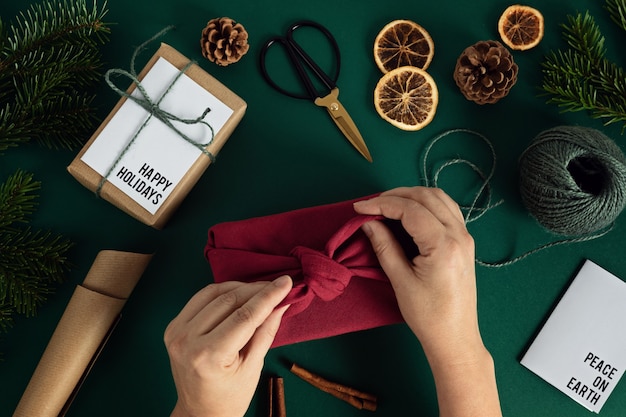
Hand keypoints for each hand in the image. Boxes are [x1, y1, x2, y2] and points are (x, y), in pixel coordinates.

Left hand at [164, 276, 292, 416]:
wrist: (199, 413)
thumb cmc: (230, 397)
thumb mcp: (253, 367)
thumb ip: (266, 331)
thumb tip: (281, 302)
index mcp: (209, 356)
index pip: (244, 316)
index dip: (268, 296)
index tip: (286, 282)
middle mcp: (188, 341)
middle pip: (229, 301)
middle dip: (257, 290)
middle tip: (278, 285)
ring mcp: (177, 332)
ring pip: (213, 294)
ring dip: (240, 287)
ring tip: (261, 289)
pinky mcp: (174, 326)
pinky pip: (200, 298)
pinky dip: (221, 292)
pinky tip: (239, 293)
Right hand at [353, 186, 478, 359]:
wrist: (455, 337)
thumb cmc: (427, 315)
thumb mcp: (400, 280)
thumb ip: (384, 246)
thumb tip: (369, 223)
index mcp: (443, 245)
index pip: (410, 209)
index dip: (382, 204)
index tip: (359, 208)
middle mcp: (459, 235)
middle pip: (426, 196)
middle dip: (396, 195)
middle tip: (371, 204)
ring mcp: (465, 237)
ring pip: (439, 198)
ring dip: (412, 196)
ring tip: (388, 205)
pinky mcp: (465, 242)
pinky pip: (447, 209)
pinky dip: (427, 203)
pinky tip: (410, 212)